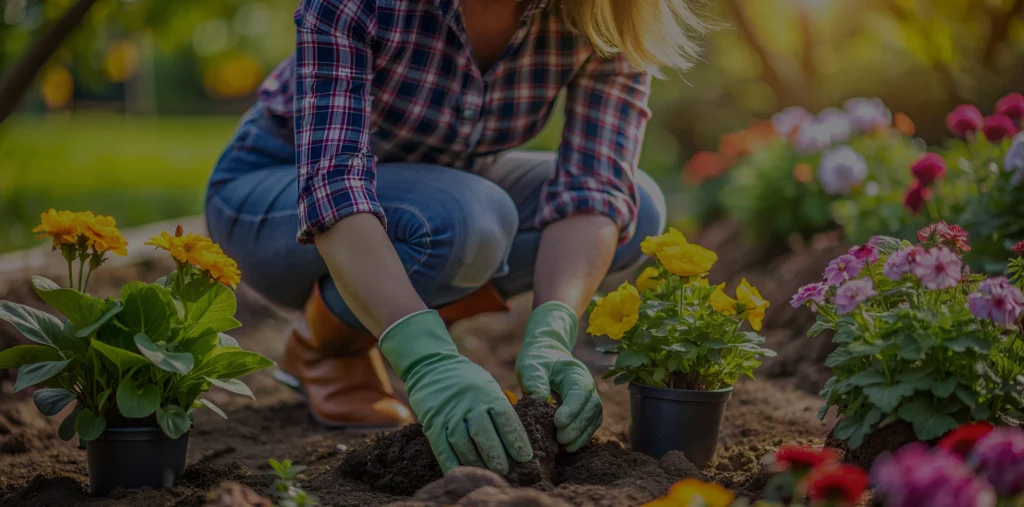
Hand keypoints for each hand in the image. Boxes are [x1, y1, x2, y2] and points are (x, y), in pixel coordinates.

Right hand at [379, 310, 532, 474]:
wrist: (432, 366)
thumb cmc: (467, 380)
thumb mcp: (487, 385)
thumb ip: (499, 406)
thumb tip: (517, 437)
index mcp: (488, 394)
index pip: (506, 420)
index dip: (517, 441)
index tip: (525, 457)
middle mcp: (469, 404)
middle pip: (484, 435)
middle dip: (496, 456)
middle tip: (505, 471)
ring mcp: (449, 414)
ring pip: (464, 444)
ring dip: (476, 462)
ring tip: (486, 474)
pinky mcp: (433, 424)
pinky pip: (442, 448)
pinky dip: (452, 463)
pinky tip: (461, 473)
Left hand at [515, 301, 602, 451]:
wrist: (546, 356)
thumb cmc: (538, 360)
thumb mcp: (531, 365)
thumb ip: (535, 379)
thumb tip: (540, 399)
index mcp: (576, 373)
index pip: (580, 392)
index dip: (572, 409)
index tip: (557, 422)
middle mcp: (587, 386)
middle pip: (592, 408)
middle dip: (578, 427)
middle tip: (560, 439)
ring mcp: (589, 398)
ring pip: (594, 419)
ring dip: (582, 435)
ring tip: (564, 448)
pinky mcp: (585, 409)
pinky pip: (590, 425)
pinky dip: (582, 437)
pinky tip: (568, 447)